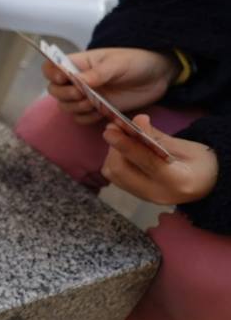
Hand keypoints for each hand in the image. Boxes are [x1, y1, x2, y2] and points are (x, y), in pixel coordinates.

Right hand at [44, 48, 177, 123]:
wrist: (157, 76)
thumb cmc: (135, 62)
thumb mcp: (117, 64)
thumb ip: (97, 73)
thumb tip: (76, 80)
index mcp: (78, 64)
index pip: (51, 68)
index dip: (52, 74)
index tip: (63, 78)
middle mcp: (77, 80)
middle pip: (54, 90)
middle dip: (65, 95)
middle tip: (83, 94)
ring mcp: (86, 96)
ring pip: (66, 106)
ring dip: (77, 107)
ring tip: (95, 103)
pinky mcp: (97, 110)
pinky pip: (81, 118)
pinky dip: (87, 118)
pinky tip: (100, 113)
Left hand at [101, 114, 218, 205]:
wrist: (207, 185)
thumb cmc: (201, 163)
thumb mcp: (186, 146)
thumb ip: (157, 137)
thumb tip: (135, 121)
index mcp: (178, 181)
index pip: (146, 162)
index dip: (126, 144)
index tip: (111, 129)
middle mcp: (158, 194)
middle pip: (122, 171)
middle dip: (115, 147)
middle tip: (115, 128)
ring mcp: (146, 198)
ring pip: (114, 175)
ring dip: (112, 153)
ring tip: (122, 138)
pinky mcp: (137, 196)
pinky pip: (116, 178)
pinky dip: (114, 160)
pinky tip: (124, 151)